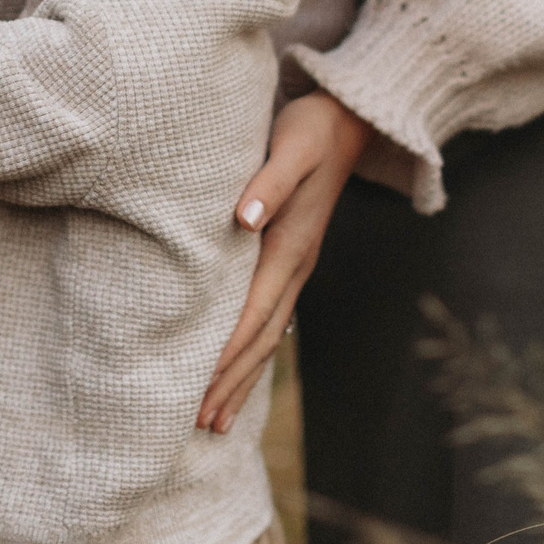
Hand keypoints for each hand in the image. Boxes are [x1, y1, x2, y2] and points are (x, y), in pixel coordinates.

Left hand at [198, 91, 369, 432]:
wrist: (345, 120)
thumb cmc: (309, 128)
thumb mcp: (291, 146)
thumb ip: (270, 180)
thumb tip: (245, 217)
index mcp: (291, 246)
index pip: (253, 312)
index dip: (227, 352)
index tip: (199, 387)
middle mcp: (296, 265)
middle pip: (261, 337)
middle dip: (231, 381)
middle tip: (198, 423)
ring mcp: (297, 265)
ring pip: (268, 334)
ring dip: (242, 377)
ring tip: (214, 417)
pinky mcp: (291, 256)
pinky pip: (270, 315)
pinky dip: (252, 349)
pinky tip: (239, 367)